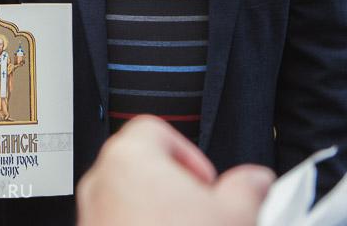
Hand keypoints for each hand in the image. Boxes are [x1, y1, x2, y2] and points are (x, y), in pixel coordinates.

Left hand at [77, 116, 274, 225]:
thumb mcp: (235, 216)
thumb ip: (250, 188)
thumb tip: (256, 180)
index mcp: (130, 158)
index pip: (156, 129)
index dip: (189, 154)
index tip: (207, 183)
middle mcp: (100, 181)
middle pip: (141, 166)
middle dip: (176, 189)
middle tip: (203, 215)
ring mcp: (90, 213)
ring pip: (127, 199)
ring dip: (158, 214)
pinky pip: (116, 224)